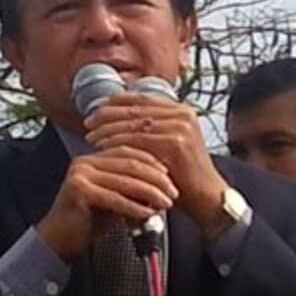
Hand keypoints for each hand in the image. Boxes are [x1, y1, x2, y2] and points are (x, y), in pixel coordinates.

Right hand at [37, 145, 177, 260]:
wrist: (59, 240)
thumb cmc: (87, 221)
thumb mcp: (115, 199)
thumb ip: (133, 188)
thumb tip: (162, 185)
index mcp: (93, 158)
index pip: (128, 151)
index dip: (152, 162)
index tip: (170, 174)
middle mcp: (85, 162)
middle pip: (129, 163)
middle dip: (156, 178)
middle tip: (173, 191)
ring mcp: (80, 175)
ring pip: (124, 180)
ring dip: (150, 192)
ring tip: (165, 203)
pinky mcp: (78, 191)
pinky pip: (114, 198)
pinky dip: (134, 206)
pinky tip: (147, 213)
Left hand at [84, 93, 230, 239]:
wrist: (206, 197)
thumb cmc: (184, 176)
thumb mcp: (170, 144)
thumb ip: (153, 129)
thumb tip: (119, 119)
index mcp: (182, 110)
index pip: (143, 98)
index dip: (117, 101)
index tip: (98, 106)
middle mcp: (183, 114)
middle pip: (136, 108)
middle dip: (108, 114)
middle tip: (88, 121)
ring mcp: (180, 127)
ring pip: (134, 123)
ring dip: (108, 128)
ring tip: (91, 135)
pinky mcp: (175, 143)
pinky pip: (137, 140)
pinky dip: (117, 142)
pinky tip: (103, 146)